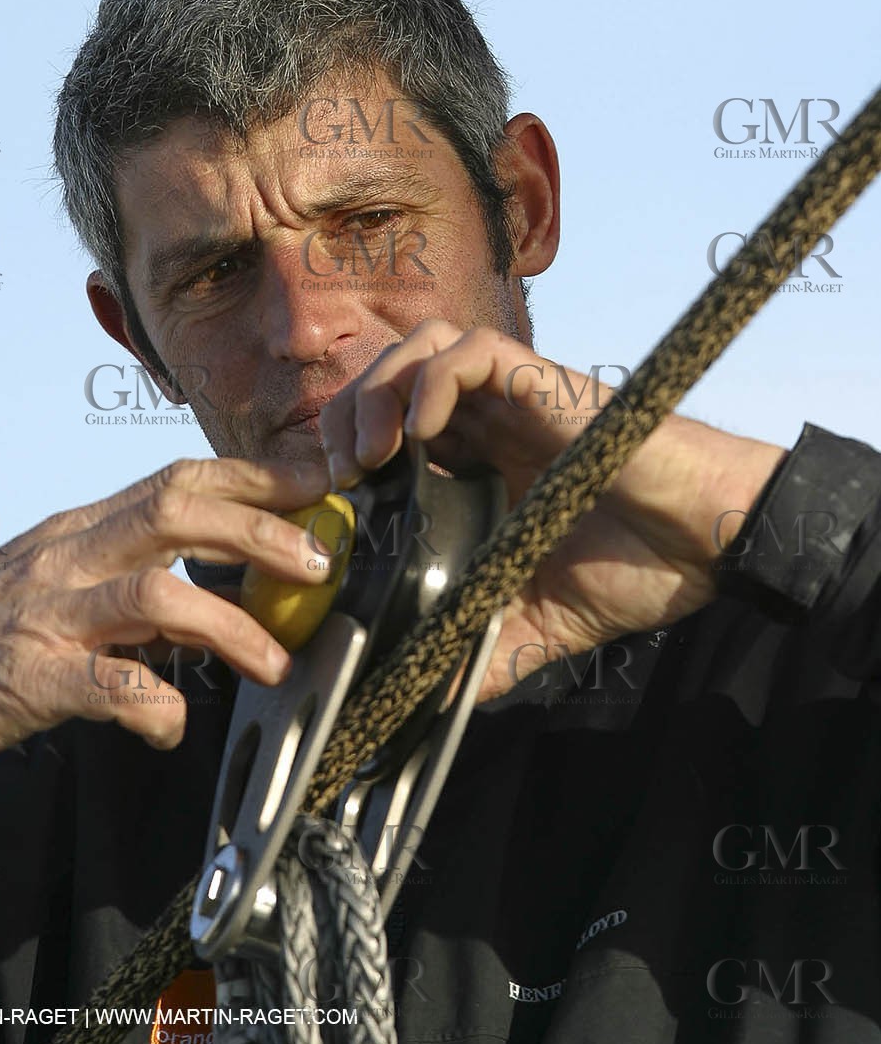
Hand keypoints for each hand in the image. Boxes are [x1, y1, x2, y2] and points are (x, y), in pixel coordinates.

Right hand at [0, 457, 329, 781]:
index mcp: (82, 529)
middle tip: (319, 560)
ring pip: (153, 595)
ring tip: (274, 662)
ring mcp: (48, 615)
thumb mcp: (58, 580)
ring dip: (229, 625)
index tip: (316, 481)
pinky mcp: (27, 680)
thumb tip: (216, 590)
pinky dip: (155, 708)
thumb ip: (130, 575)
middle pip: (177, 512)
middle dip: (259, 530)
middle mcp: (69, 557)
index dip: (253, 477)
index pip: (178, 479)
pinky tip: (173, 728)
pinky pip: (106, 687)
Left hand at [320, 320, 784, 699]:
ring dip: (380, 389)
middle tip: (338, 475)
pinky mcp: (544, 383)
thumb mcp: (539, 621)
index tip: (334, 502)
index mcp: (481, 462)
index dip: (350, 450)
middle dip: (347, 415)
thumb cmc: (639, 569)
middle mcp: (491, 420)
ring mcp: (517, 398)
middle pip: (391, 377)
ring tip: (370, 453)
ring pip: (422, 346)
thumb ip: (484, 647)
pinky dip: (431, 380)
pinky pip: (473, 350)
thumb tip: (430, 697)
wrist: (708, 545)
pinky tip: (420, 435)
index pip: (392, 427)